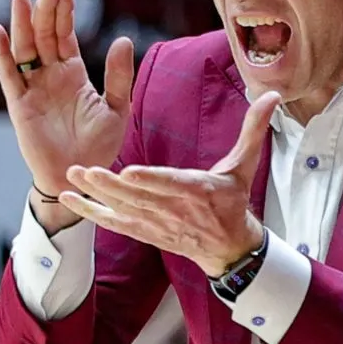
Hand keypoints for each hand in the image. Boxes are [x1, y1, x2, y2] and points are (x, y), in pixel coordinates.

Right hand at [0, 0, 134, 231]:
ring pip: (24, 49)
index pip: (65, 36)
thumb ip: (118, 75)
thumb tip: (123, 38)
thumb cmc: (99, 146)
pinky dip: (2, 53)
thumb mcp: (117, 107)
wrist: (81, 175)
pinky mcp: (20, 105)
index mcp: (73, 74)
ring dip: (22, 23)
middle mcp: (50, 77)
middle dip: (45, 11)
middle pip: (44, 36)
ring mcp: (33, 89)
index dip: (64, 14)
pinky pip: (9, 75)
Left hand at [58, 91, 281, 276]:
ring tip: (72, 177)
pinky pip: (114, 223)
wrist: (228, 247)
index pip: (172, 184)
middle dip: (109, 186)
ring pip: (122, 209)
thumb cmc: (233, 200)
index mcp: (199, 190)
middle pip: (139, 198)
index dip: (150, 180)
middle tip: (84, 169)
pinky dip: (91, 212)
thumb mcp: (245, 164)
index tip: (129, 173)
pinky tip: (70, 198)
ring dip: (95, 195)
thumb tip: (272, 96)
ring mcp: (157, 224)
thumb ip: (254, 129)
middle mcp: (175, 209)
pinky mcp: (145, 232)